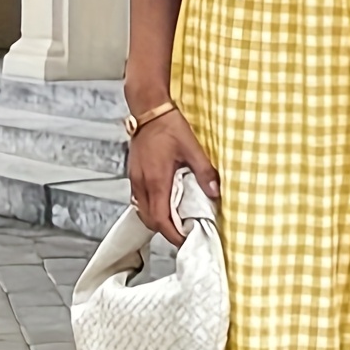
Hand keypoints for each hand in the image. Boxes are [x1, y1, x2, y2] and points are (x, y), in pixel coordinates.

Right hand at [127, 110, 219, 246]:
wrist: (148, 109)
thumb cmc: (168, 125)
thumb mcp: (192, 147)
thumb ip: (204, 171)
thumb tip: (215, 192)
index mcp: (156, 180)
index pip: (161, 219)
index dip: (173, 234)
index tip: (185, 240)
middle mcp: (142, 183)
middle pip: (150, 220)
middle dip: (166, 231)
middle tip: (184, 233)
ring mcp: (135, 179)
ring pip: (143, 211)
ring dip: (158, 220)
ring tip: (175, 221)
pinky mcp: (134, 173)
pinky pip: (140, 199)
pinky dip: (151, 207)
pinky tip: (164, 203)